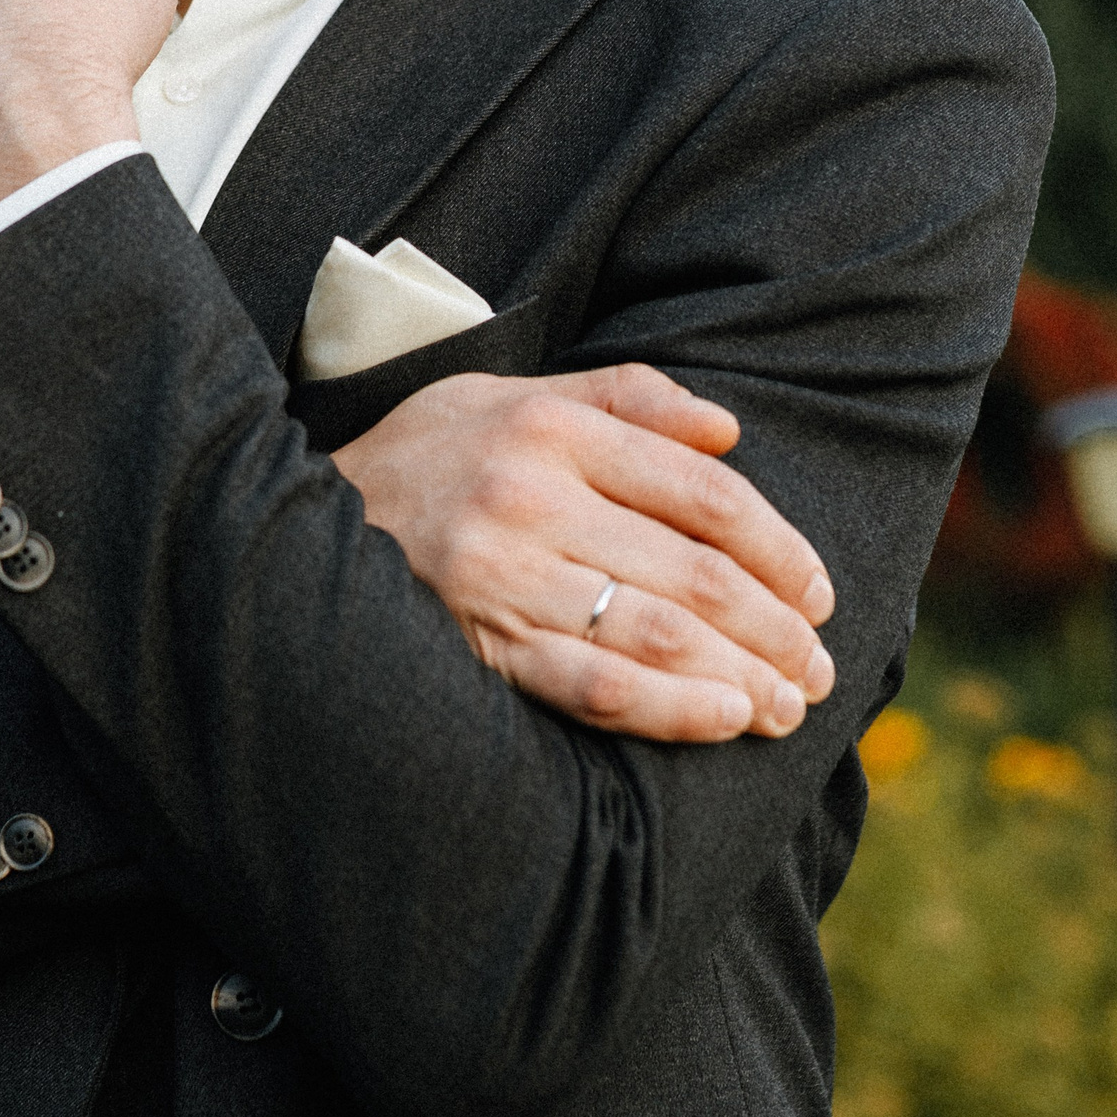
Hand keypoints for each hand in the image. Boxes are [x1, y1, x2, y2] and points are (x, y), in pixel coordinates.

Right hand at [332, 362, 835, 741]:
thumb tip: (729, 432)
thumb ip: (623, 399)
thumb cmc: (428, 457)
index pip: (701, 492)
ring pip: (654, 635)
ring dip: (741, 676)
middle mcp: (529, 500)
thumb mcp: (512, 397)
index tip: (819, 592)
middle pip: (692, 572)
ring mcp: (501, 577)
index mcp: (549, 431)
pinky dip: (667, 709)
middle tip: (820, 668)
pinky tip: (720, 720)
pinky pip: (591, 686)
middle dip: (775, 627)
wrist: (296, 522)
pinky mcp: (477, 645)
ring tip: (788, 706)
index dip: (778, 547)